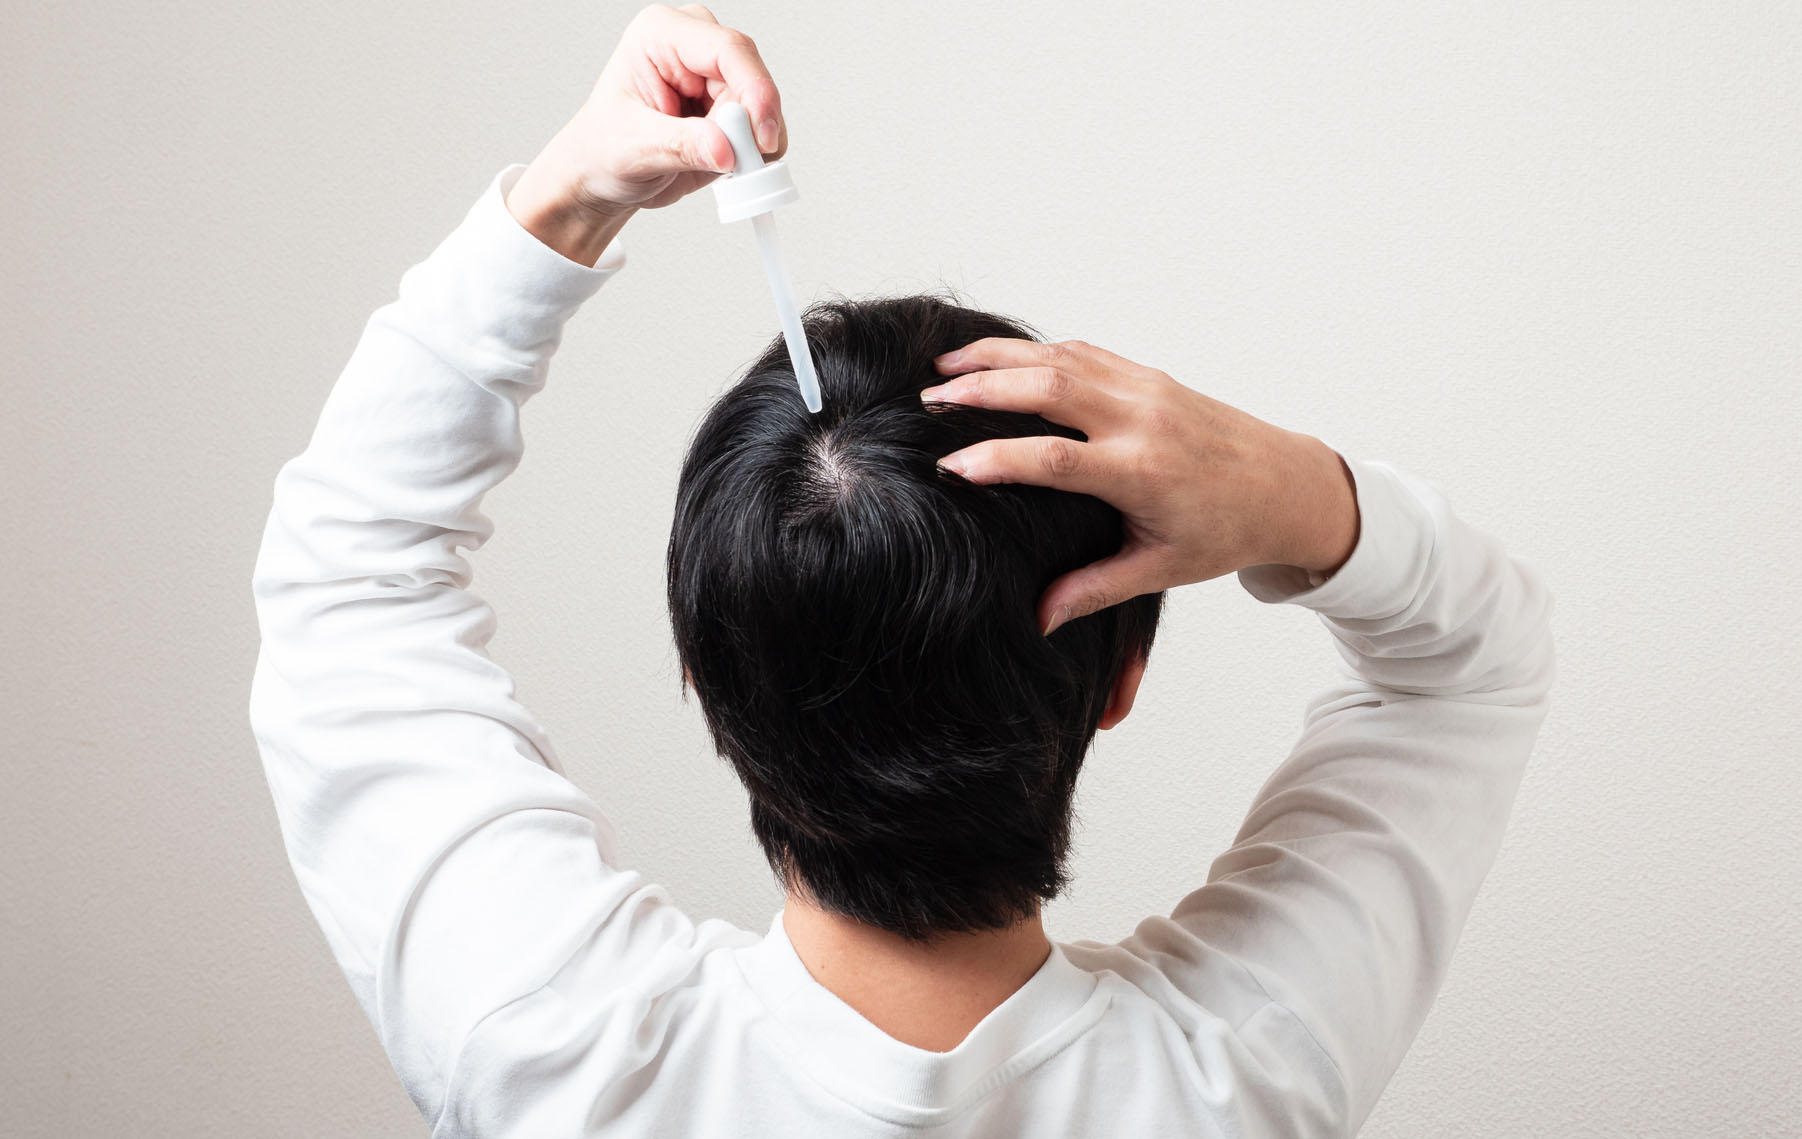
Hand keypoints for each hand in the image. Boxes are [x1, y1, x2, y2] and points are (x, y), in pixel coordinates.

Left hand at [504, 4, 787, 264]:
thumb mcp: (633, 149)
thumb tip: (725, 148)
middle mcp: (692, 47)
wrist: (601, 174)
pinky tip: (728, 164)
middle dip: (752, 126)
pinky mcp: (728, 103)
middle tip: (737, 163)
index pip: (726, 49)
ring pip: (761, 105)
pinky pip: (761, 124)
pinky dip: (754, 151)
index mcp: (660, 35)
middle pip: (750, 78)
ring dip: (753, 143)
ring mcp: (713, 74)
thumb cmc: (602, 149)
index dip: (754, 90)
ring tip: (720, 167)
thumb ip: (681, 146)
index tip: (761, 136)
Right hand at [922, 338, 1359, 634]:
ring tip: (944, 367)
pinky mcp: (1149, 376)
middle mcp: (1142, 420)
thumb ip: (1094, 589)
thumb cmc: (1225, 531)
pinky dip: (1034, 350)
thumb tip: (1039, 618)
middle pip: (1047, 387)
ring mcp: (1146, 389)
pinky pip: (1083, 352)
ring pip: (1060, 357)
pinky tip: (998, 358)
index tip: (950, 467)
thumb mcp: (1160, 569)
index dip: (996, 460)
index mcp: (1142, 472)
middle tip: (929, 399)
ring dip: (999, 357)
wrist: (1288, 486)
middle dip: (981, 389)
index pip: (1053, 459)